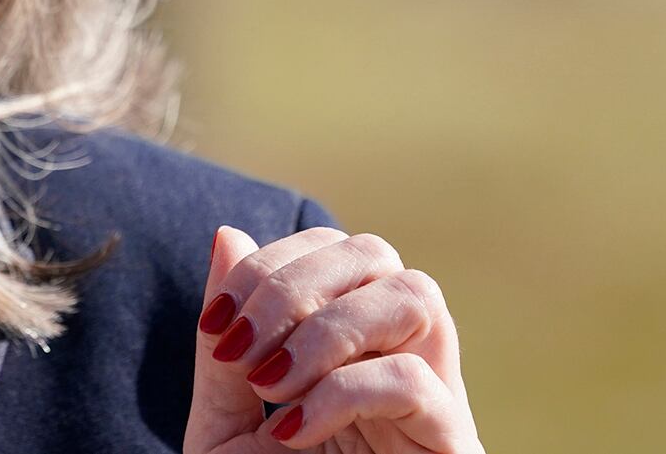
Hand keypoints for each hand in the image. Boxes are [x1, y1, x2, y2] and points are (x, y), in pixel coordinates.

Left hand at [182, 225, 483, 452]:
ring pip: (417, 294)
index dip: (269, 266)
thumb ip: (225, 339)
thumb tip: (226, 233)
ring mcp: (435, 404)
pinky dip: (341, 392)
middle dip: (295, 283)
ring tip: (271, 384)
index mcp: (351, 346)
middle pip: (377, 252)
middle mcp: (402, 360)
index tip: (215, 329)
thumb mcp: (225, 421)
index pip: (333, 248)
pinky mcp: (451, 449)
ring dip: (328, 327)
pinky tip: (293, 433)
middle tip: (241, 348)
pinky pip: (416, 382)